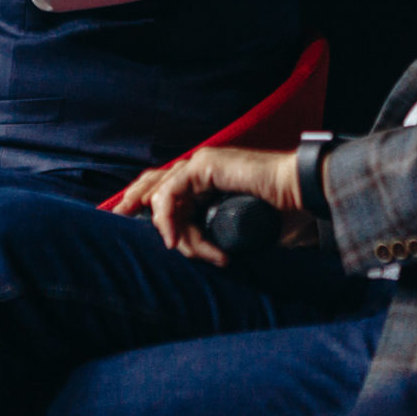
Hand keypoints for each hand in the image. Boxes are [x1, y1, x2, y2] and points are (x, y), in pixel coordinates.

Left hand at [112, 146, 310, 266]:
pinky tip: (173, 239)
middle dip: (132, 202)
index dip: (145, 204)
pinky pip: (170, 193)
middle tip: (116, 220)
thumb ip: (212, 231)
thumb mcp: (233, 226)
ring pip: (161, 194)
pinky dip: (167, 219)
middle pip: (152, 182)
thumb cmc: (279, 212)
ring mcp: (201, 163)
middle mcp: (199, 166)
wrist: (300, 193)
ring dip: (169, 229)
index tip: (131, 224)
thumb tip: (201, 252)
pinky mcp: (204, 166)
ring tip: (185, 250)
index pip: (164, 187)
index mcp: (206, 177)